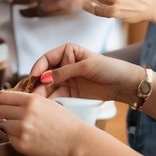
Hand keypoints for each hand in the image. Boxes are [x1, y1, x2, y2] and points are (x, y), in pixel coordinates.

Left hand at [0, 89, 90, 155]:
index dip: (1, 101)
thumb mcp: (47, 103)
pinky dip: (16, 138)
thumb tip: (7, 101)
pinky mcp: (22, 145)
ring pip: (3, 125)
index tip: (4, 105)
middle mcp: (25, 113)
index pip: (2, 96)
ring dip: (10, 127)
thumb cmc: (65, 123)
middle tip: (11, 118)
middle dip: (3, 114)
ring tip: (25, 129)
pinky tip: (29, 138)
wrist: (77, 142)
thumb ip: (27, 101)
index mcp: (31, 100)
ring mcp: (22, 130)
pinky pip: (10, 139)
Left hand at [15, 0, 83, 17]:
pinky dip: (42, 15)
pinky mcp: (70, 11)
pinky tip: (37, 13)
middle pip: (40, 7)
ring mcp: (68, 4)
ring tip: (25, 12)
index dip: (22, 0)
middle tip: (19, 10)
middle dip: (27, 10)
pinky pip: (52, 15)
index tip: (14, 2)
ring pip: (45, 13)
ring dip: (33, 14)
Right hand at [28, 42, 145, 104]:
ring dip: (42, 91)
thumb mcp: (85, 67)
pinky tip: (46, 103)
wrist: (124, 84)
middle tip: (31, 91)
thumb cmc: (109, 68)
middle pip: (46, 72)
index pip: (48, 58)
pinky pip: (56, 94)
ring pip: (49, 85)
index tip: (33, 76)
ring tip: (38, 99)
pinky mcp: (71, 91)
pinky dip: (50, 99)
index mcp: (68, 51)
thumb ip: (64, 72)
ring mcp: (67, 78)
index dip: (39, 67)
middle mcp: (65, 64)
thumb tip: (44, 77)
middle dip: (38, 82)